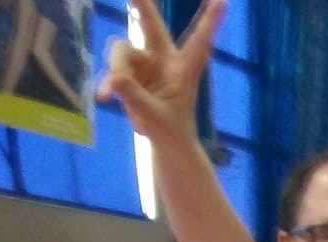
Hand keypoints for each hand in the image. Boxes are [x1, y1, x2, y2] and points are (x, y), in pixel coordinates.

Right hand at [97, 0, 224, 147]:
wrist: (164, 140)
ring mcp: (145, 63)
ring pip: (121, 50)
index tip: (224, 0)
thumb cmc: (169, 129)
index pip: (200, 41)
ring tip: (111, 94)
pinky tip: (103, 98)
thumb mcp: (154, 116)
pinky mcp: (129, 70)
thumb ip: (135, 96)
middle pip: (152, 25)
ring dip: (115, 67)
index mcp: (184, 69)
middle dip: (142, 5)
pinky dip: (107, 83)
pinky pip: (112, 67)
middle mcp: (164, 60)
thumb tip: (115, 78)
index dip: (210, 20)